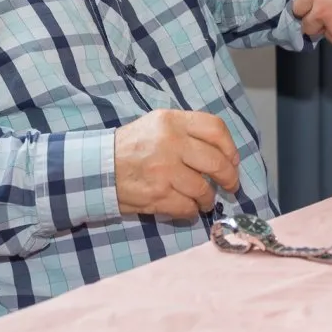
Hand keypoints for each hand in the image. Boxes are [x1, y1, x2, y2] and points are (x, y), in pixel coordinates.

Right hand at [114, 110, 240, 219]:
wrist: (99, 167)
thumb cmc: (133, 145)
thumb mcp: (158, 124)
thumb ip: (188, 130)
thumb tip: (223, 152)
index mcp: (172, 121)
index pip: (215, 129)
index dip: (230, 147)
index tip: (232, 160)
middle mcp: (171, 143)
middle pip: (216, 162)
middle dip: (229, 178)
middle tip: (230, 185)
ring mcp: (164, 171)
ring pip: (204, 189)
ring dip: (208, 198)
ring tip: (205, 199)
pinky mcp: (157, 195)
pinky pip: (187, 207)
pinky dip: (191, 210)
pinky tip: (187, 207)